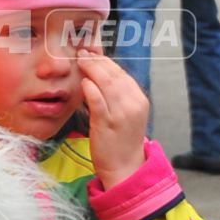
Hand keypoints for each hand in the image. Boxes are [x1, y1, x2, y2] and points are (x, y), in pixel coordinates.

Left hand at [77, 46, 149, 188]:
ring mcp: (121, 114)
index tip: (92, 53)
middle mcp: (133, 104)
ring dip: (92, 69)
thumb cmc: (121, 139)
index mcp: (139, 100)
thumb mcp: (126, 113)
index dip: (106, 61)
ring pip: (107, 84)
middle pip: (114, 75)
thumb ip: (117, 94)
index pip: (121, 74)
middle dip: (97, 61)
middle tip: (82, 53)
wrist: (124, 166)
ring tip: (79, 61)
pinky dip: (91, 89)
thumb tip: (99, 74)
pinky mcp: (107, 124)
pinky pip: (98, 101)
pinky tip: (83, 82)